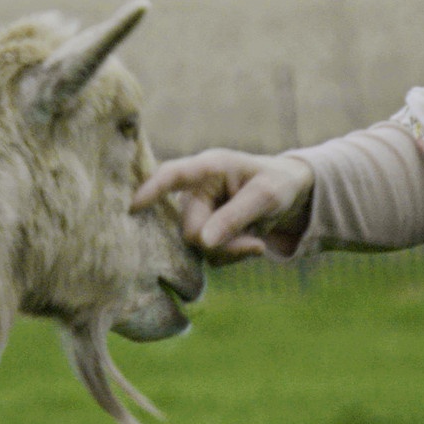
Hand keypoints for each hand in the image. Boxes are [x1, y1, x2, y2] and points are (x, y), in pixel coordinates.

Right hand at [133, 149, 316, 263]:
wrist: (291, 194)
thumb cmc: (278, 183)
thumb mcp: (266, 196)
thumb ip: (235, 216)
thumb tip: (203, 241)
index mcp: (209, 167)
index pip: (173, 174)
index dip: (151, 189)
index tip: (132, 207)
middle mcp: (197, 190)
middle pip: (189, 228)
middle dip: (219, 243)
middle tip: (255, 246)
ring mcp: (199, 212)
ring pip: (198, 246)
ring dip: (229, 251)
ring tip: (256, 241)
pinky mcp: (204, 232)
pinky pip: (208, 254)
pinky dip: (230, 255)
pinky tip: (250, 243)